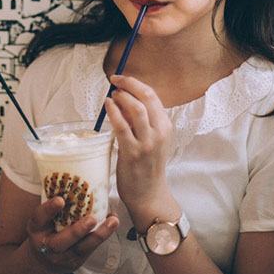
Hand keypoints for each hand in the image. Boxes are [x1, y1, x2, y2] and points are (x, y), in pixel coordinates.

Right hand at [26, 196, 118, 272]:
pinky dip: (103, 236)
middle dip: (77, 231)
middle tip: (91, 219)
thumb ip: (52, 205)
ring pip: (81, 248)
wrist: (42, 261)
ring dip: (99, 234)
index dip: (48, 209)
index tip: (60, 200)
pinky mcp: (76, 262)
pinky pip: (91, 250)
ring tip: (112, 221)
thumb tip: (69, 177)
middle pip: (60, 242)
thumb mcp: (41, 219)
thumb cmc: (45, 231)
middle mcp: (46, 246)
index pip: (39, 218)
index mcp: (36, 229)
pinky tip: (112, 223)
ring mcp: (63, 257)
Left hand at [105, 74, 176, 218]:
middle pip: (146, 97)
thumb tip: (122, 98)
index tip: (121, 79)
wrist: (148, 194)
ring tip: (112, 94)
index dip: (135, 83)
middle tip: (115, 80)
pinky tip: (107, 106)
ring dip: (122, 97)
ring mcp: (147, 143)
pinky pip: (122, 127)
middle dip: (129, 84)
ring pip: (137, 109)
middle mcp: (160, 132)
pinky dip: (114, 112)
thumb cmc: (146, 165)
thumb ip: (140, 121)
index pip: (152, 96)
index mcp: (165, 126)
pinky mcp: (132, 153)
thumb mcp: (150, 139)